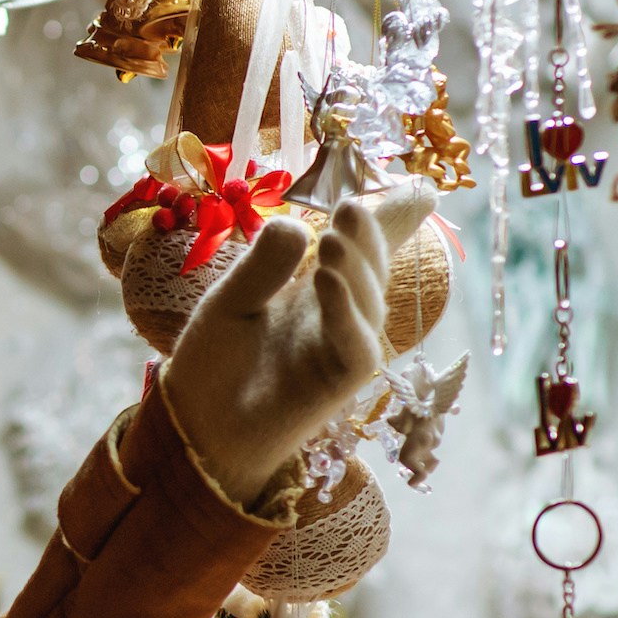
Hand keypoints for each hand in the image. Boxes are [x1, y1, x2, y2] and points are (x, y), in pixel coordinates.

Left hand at [161, 186, 427, 505]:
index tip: (422, 190)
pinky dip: (345, 312)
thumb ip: (262, 266)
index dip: (392, 221)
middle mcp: (340, 317)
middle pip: (371, 271)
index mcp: (317, 292)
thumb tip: (297, 224)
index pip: (361, 250)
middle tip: (353, 204)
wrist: (195, 428)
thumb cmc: (214, 364)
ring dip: (355, 268)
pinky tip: (326, 281)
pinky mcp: (340, 383)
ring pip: (368, 304)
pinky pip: (357, 346)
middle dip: (371, 236)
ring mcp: (344, 350)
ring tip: (331, 237)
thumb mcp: (231, 301)